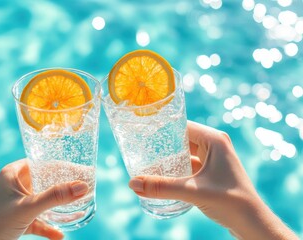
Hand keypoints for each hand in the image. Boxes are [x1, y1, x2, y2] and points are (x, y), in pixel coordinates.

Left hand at [0, 159, 88, 239]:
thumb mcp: (28, 208)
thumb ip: (55, 197)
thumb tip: (83, 186)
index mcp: (14, 173)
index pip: (44, 163)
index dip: (64, 166)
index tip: (83, 170)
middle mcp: (16, 185)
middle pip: (47, 180)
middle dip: (65, 185)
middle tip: (85, 186)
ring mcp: (18, 202)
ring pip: (44, 200)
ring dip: (59, 205)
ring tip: (79, 205)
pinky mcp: (19, 219)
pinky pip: (39, 219)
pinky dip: (49, 226)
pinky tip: (60, 235)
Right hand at [129, 121, 297, 239]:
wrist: (252, 223)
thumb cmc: (231, 202)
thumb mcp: (192, 191)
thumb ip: (162, 187)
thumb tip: (133, 183)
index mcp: (213, 140)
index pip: (182, 126)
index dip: (162, 129)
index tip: (142, 132)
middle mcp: (214, 145)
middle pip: (181, 140)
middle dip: (162, 146)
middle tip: (140, 150)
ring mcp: (214, 158)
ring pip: (184, 154)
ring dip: (168, 159)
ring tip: (146, 163)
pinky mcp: (212, 171)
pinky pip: (189, 165)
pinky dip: (176, 170)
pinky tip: (162, 177)